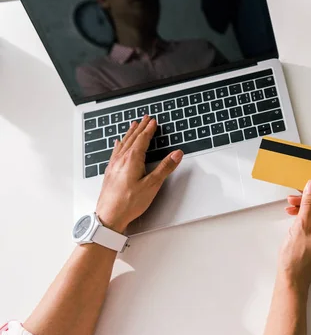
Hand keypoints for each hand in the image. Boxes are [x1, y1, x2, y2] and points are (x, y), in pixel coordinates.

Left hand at [96, 116, 182, 232]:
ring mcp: (114, 165)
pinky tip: (118, 143)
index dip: (149, 130)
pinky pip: (115, 152)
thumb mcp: (152, 185)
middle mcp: (121, 160)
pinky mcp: (110, 172)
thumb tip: (176, 154)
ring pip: (123, 144)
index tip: (153, 121)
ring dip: (130, 133)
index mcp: (132, 160)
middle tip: (145, 118)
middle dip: (140, 128)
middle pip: (132, 139)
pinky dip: (119, 144)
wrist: (109, 217)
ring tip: (133, 125)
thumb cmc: (128, 203)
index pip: (142, 140)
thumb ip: (165, 168)